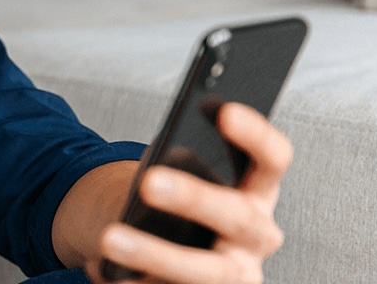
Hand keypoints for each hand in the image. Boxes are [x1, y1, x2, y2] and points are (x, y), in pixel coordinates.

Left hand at [86, 103, 293, 283]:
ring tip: (109, 239)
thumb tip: (153, 168)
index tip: (224, 109)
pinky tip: (103, 269)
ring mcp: (240, 274)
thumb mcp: (183, 175)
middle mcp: (259, 235)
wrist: (173, 247)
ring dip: (156, 254)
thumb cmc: (180, 199)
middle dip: (194, 199)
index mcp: (259, 190)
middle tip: (148, 181)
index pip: (273, 159)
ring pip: (206, 272)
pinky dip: (135, 281)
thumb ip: (178, 164)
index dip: (256, 135)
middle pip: (238, 216)